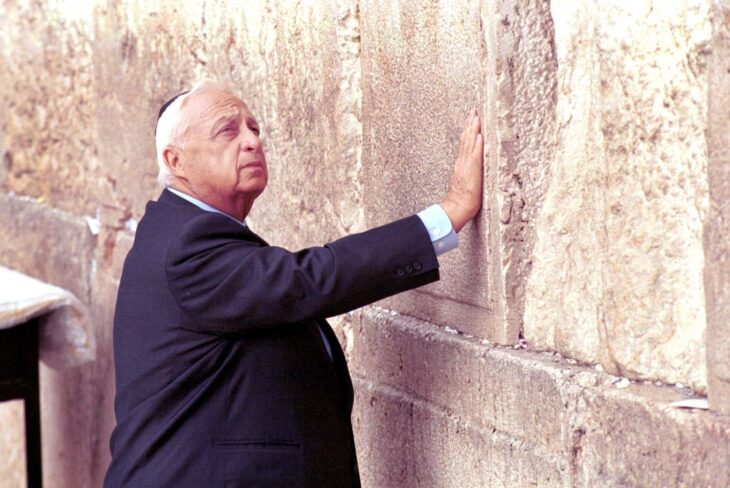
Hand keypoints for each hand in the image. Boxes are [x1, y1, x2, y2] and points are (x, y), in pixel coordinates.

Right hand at [440, 110, 483, 231]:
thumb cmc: (462, 197)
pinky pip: (475, 154)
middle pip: (466, 139)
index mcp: (461, 163)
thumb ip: (467, 170)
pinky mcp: (473, 170)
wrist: (457, 206)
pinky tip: (479, 135)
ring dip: (473, 129)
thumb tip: (471, 164)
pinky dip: (477, 144)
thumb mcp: (464, 179)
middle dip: (470, 124)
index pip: (465, 142)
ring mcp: (467, 164)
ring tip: (476, 117)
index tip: (471, 118)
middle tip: (473, 111)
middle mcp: (463, 161)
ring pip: (470, 143)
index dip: (468, 130)